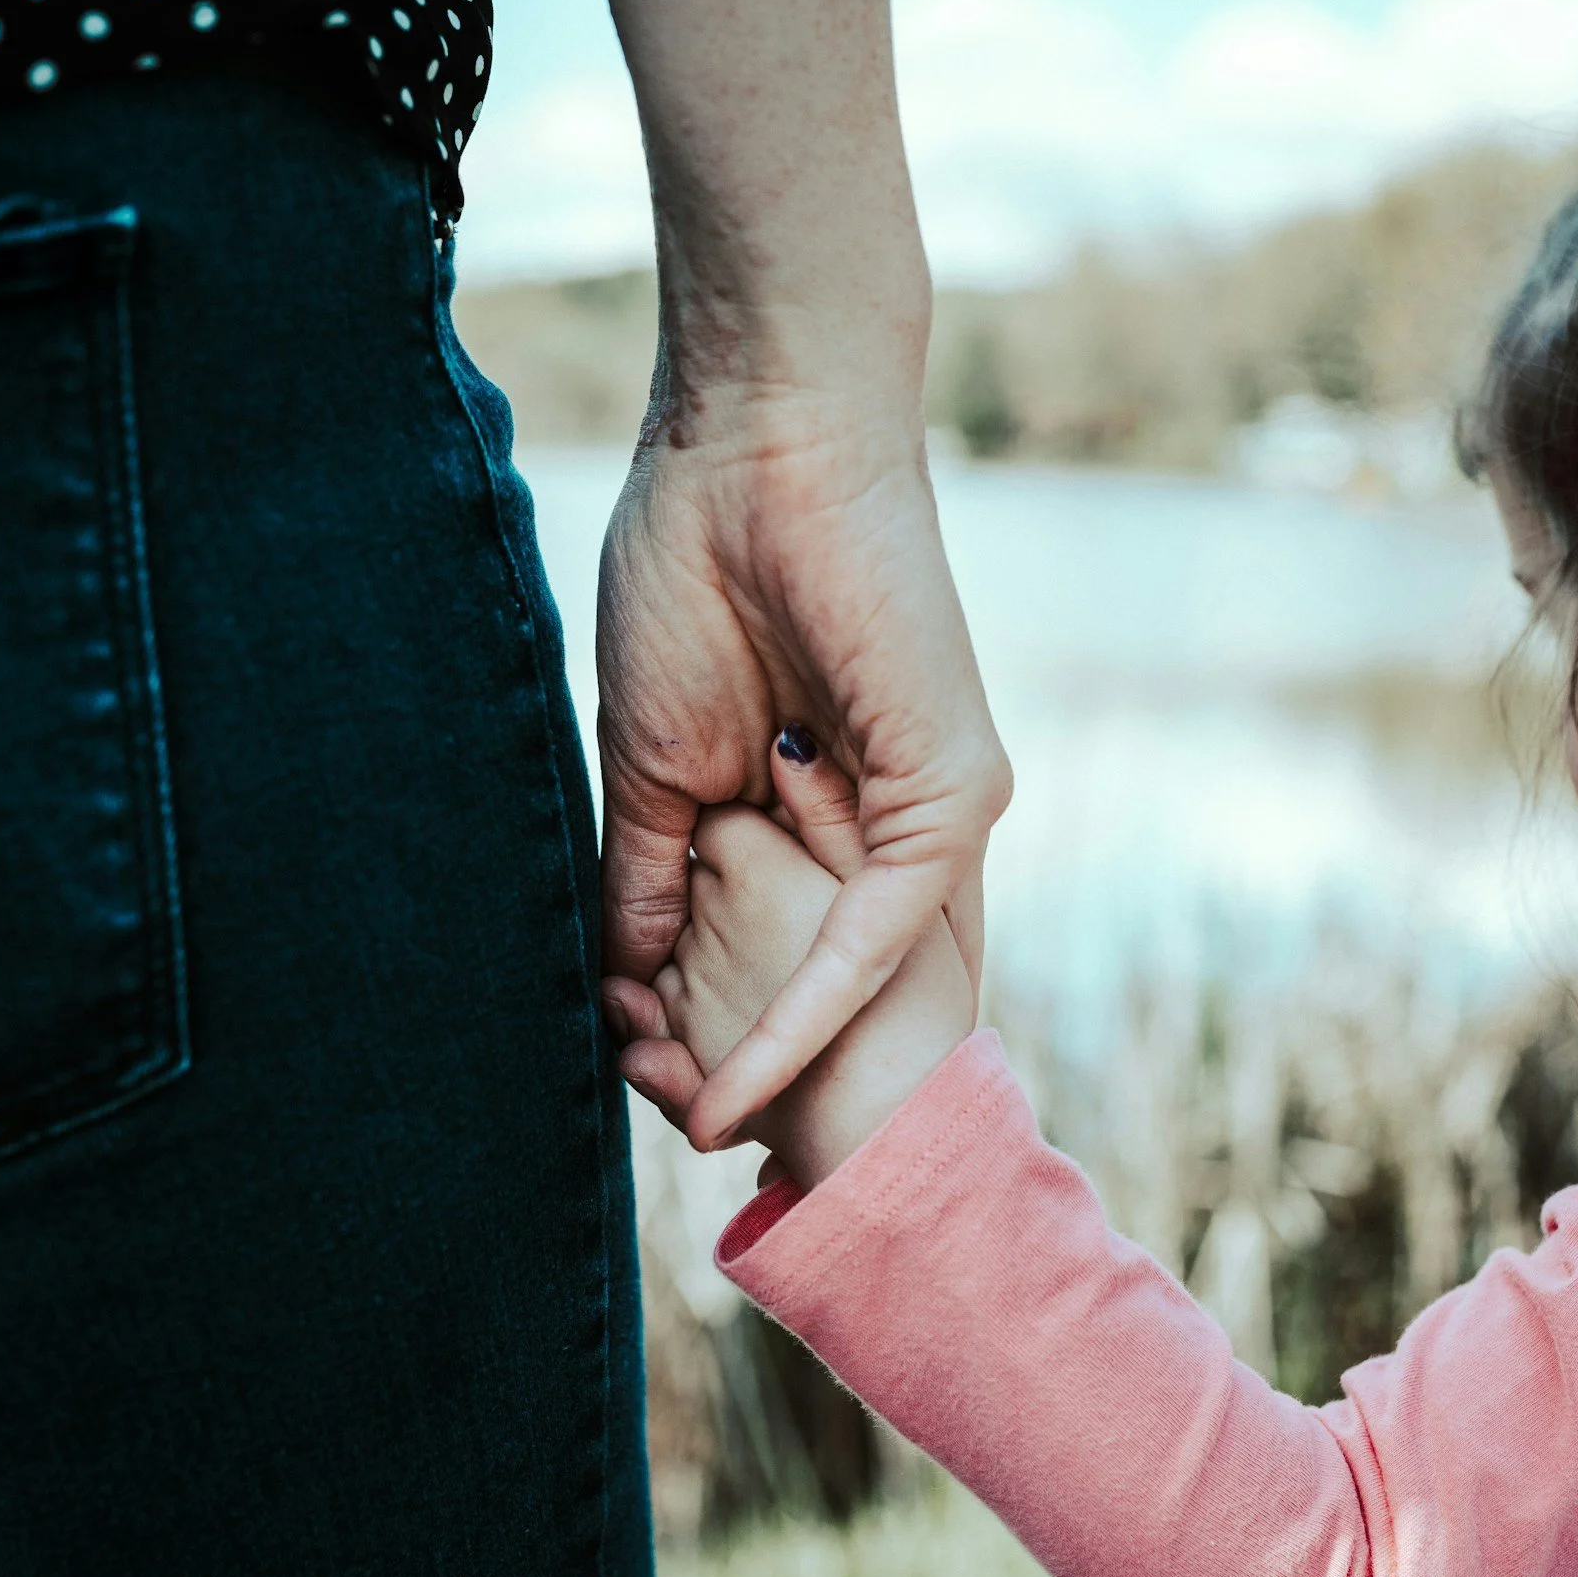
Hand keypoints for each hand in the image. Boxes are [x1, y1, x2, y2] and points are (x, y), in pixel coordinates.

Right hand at [593, 0, 1010, 1152]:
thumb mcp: (653, 765)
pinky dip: (803, 1014)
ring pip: (859, 983)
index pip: (784, 957)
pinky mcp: (956, 793)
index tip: (636, 1089)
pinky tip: (730, 1081)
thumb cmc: (693, 571)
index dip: (715, 1034)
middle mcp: (894, 826)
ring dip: (768, 1064)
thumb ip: (650, 879)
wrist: (750, 439)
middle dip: (744, 1070)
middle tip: (666, 1137)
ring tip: (685, 1134)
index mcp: (827, 813)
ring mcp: (937, 813)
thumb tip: (621, 991)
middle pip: (829, 991)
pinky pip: (878, 933)